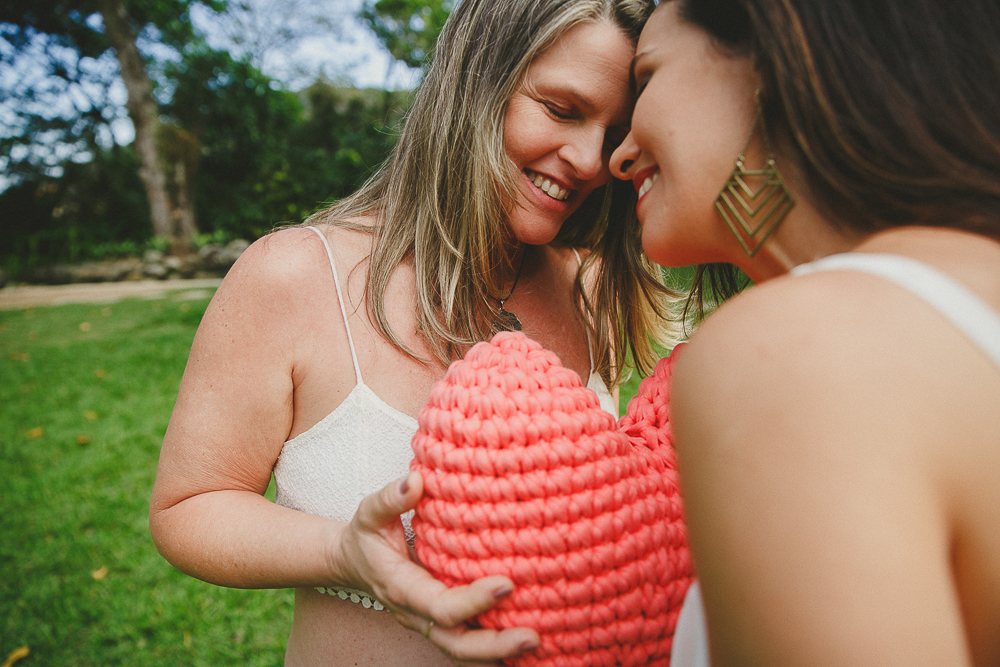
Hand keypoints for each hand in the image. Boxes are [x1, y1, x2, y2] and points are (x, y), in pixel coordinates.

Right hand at [336, 471, 539, 665]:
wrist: (353, 564)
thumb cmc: (367, 536)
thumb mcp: (370, 513)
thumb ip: (390, 498)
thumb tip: (416, 481)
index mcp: (402, 589)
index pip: (440, 605)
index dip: (473, 600)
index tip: (507, 583)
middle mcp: (418, 614)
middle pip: (456, 643)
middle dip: (495, 644)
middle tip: (533, 635)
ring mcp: (430, 624)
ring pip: (464, 649)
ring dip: (501, 651)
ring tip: (539, 641)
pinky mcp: (443, 623)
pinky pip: (470, 641)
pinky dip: (497, 646)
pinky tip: (529, 636)